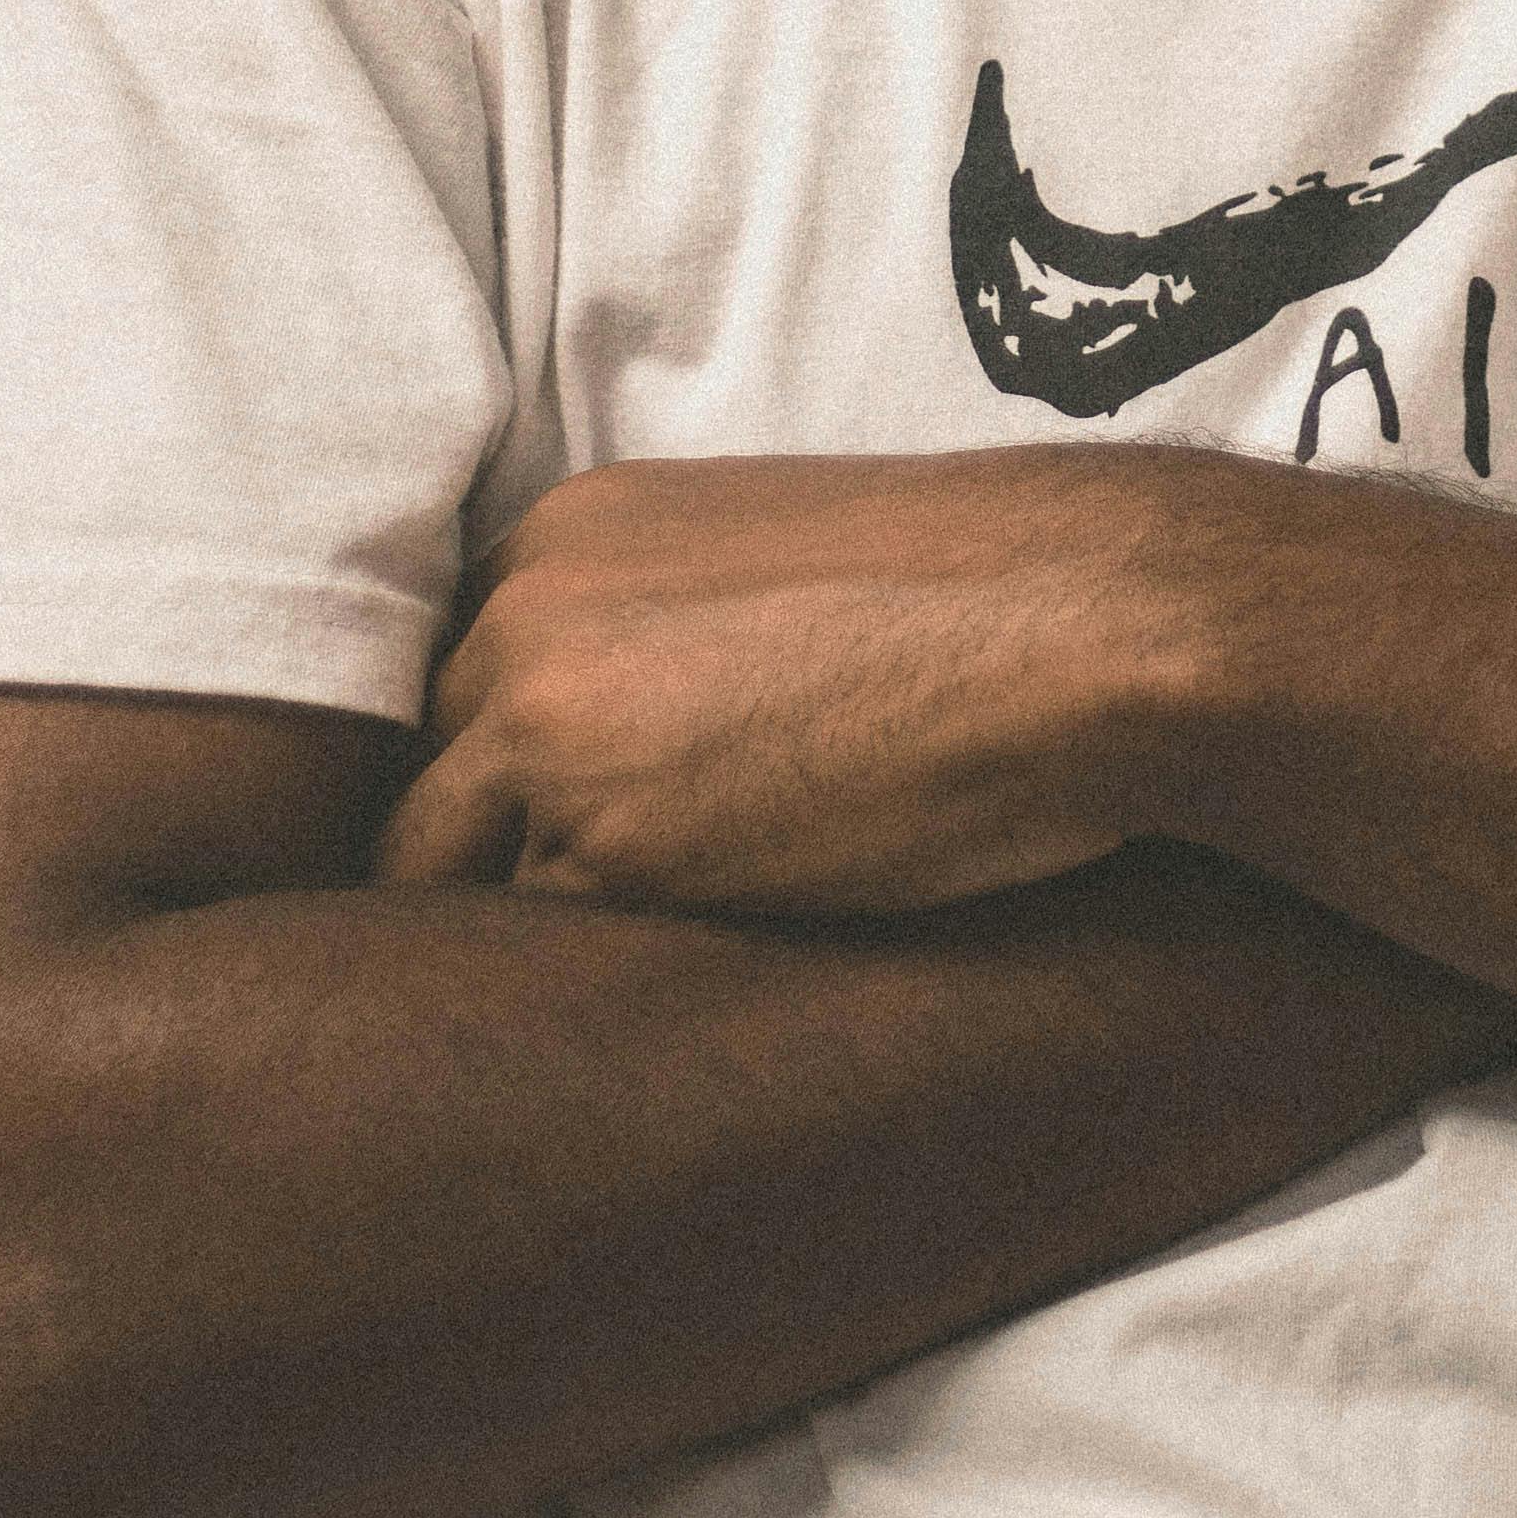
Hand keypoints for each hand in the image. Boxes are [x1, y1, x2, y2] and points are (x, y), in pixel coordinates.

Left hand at [375, 446, 1213, 918]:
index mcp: (569, 529)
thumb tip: (619, 753)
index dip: (504, 776)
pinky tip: (684, 983)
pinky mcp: (607, 847)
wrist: (1088, 621)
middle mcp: (527, 611)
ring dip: (523, 933)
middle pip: (429, 780)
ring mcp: (549, 726)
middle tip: (565, 943)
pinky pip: (543, 952)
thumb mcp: (778, 564)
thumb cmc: (979, 598)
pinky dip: (599, 982)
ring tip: (610, 988)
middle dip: (485, 862)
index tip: (550, 843)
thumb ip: (661, 628)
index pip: (463, 684)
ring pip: (455, 878)